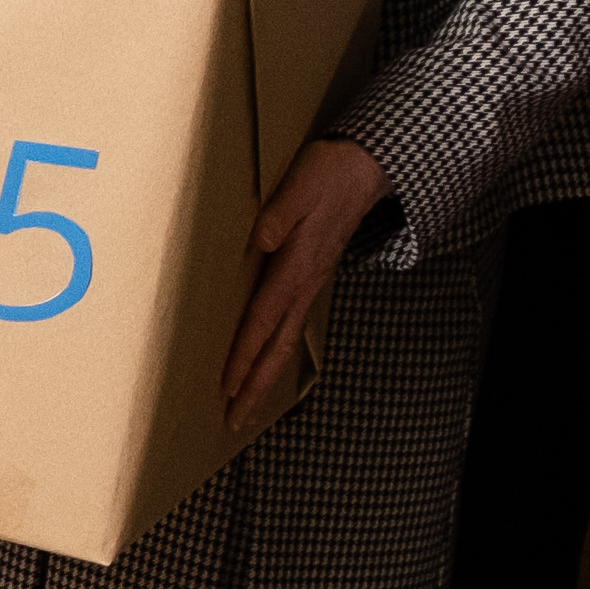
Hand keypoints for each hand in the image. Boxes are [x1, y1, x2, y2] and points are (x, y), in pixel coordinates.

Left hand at [223, 136, 388, 420]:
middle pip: (277, 347)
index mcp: (296, 266)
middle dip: (254, 386)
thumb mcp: (300, 186)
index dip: (244, 355)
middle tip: (232, 419)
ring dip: (264, 377)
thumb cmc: (326, 174)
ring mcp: (309, 285)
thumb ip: (279, 214)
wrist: (364, 168)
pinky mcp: (309, 279)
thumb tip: (261, 239)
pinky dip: (274, 352)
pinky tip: (263, 364)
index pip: (264, 320)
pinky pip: (289, 326)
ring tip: (243, 406)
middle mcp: (304, 284)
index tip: (225, 387)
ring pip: (285, 342)